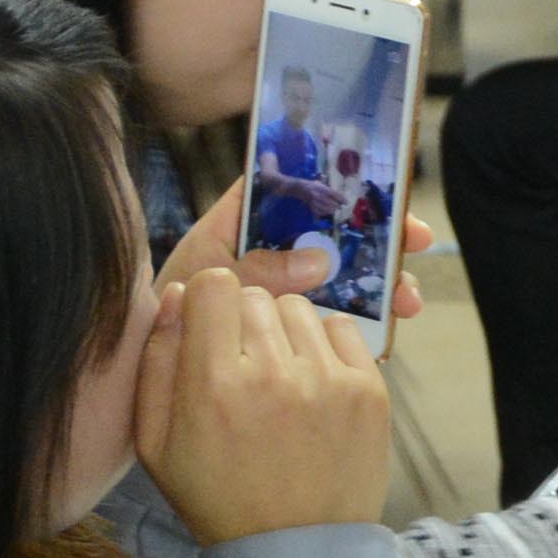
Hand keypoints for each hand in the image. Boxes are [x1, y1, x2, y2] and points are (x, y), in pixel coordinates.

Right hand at [136, 266, 392, 544]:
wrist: (295, 550)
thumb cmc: (218, 496)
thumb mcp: (156, 444)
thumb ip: (157, 362)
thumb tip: (176, 294)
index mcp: (214, 386)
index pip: (214, 285)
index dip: (208, 302)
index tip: (210, 330)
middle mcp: (274, 375)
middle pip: (256, 295)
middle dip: (243, 322)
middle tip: (244, 367)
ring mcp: (328, 380)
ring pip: (299, 308)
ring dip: (284, 333)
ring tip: (278, 379)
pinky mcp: (369, 390)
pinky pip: (341, 328)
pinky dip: (324, 346)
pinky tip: (311, 384)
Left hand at [164, 176, 430, 327]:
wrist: (141, 376)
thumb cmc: (163, 317)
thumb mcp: (205, 282)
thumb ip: (257, 269)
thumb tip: (320, 260)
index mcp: (238, 227)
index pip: (290, 185)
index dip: (338, 181)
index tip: (382, 188)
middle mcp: (265, 255)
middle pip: (330, 232)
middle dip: (378, 236)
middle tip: (417, 242)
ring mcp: (282, 294)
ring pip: (341, 278)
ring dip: (380, 284)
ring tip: (407, 302)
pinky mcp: (291, 332)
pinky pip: (332, 320)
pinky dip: (362, 324)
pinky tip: (385, 331)